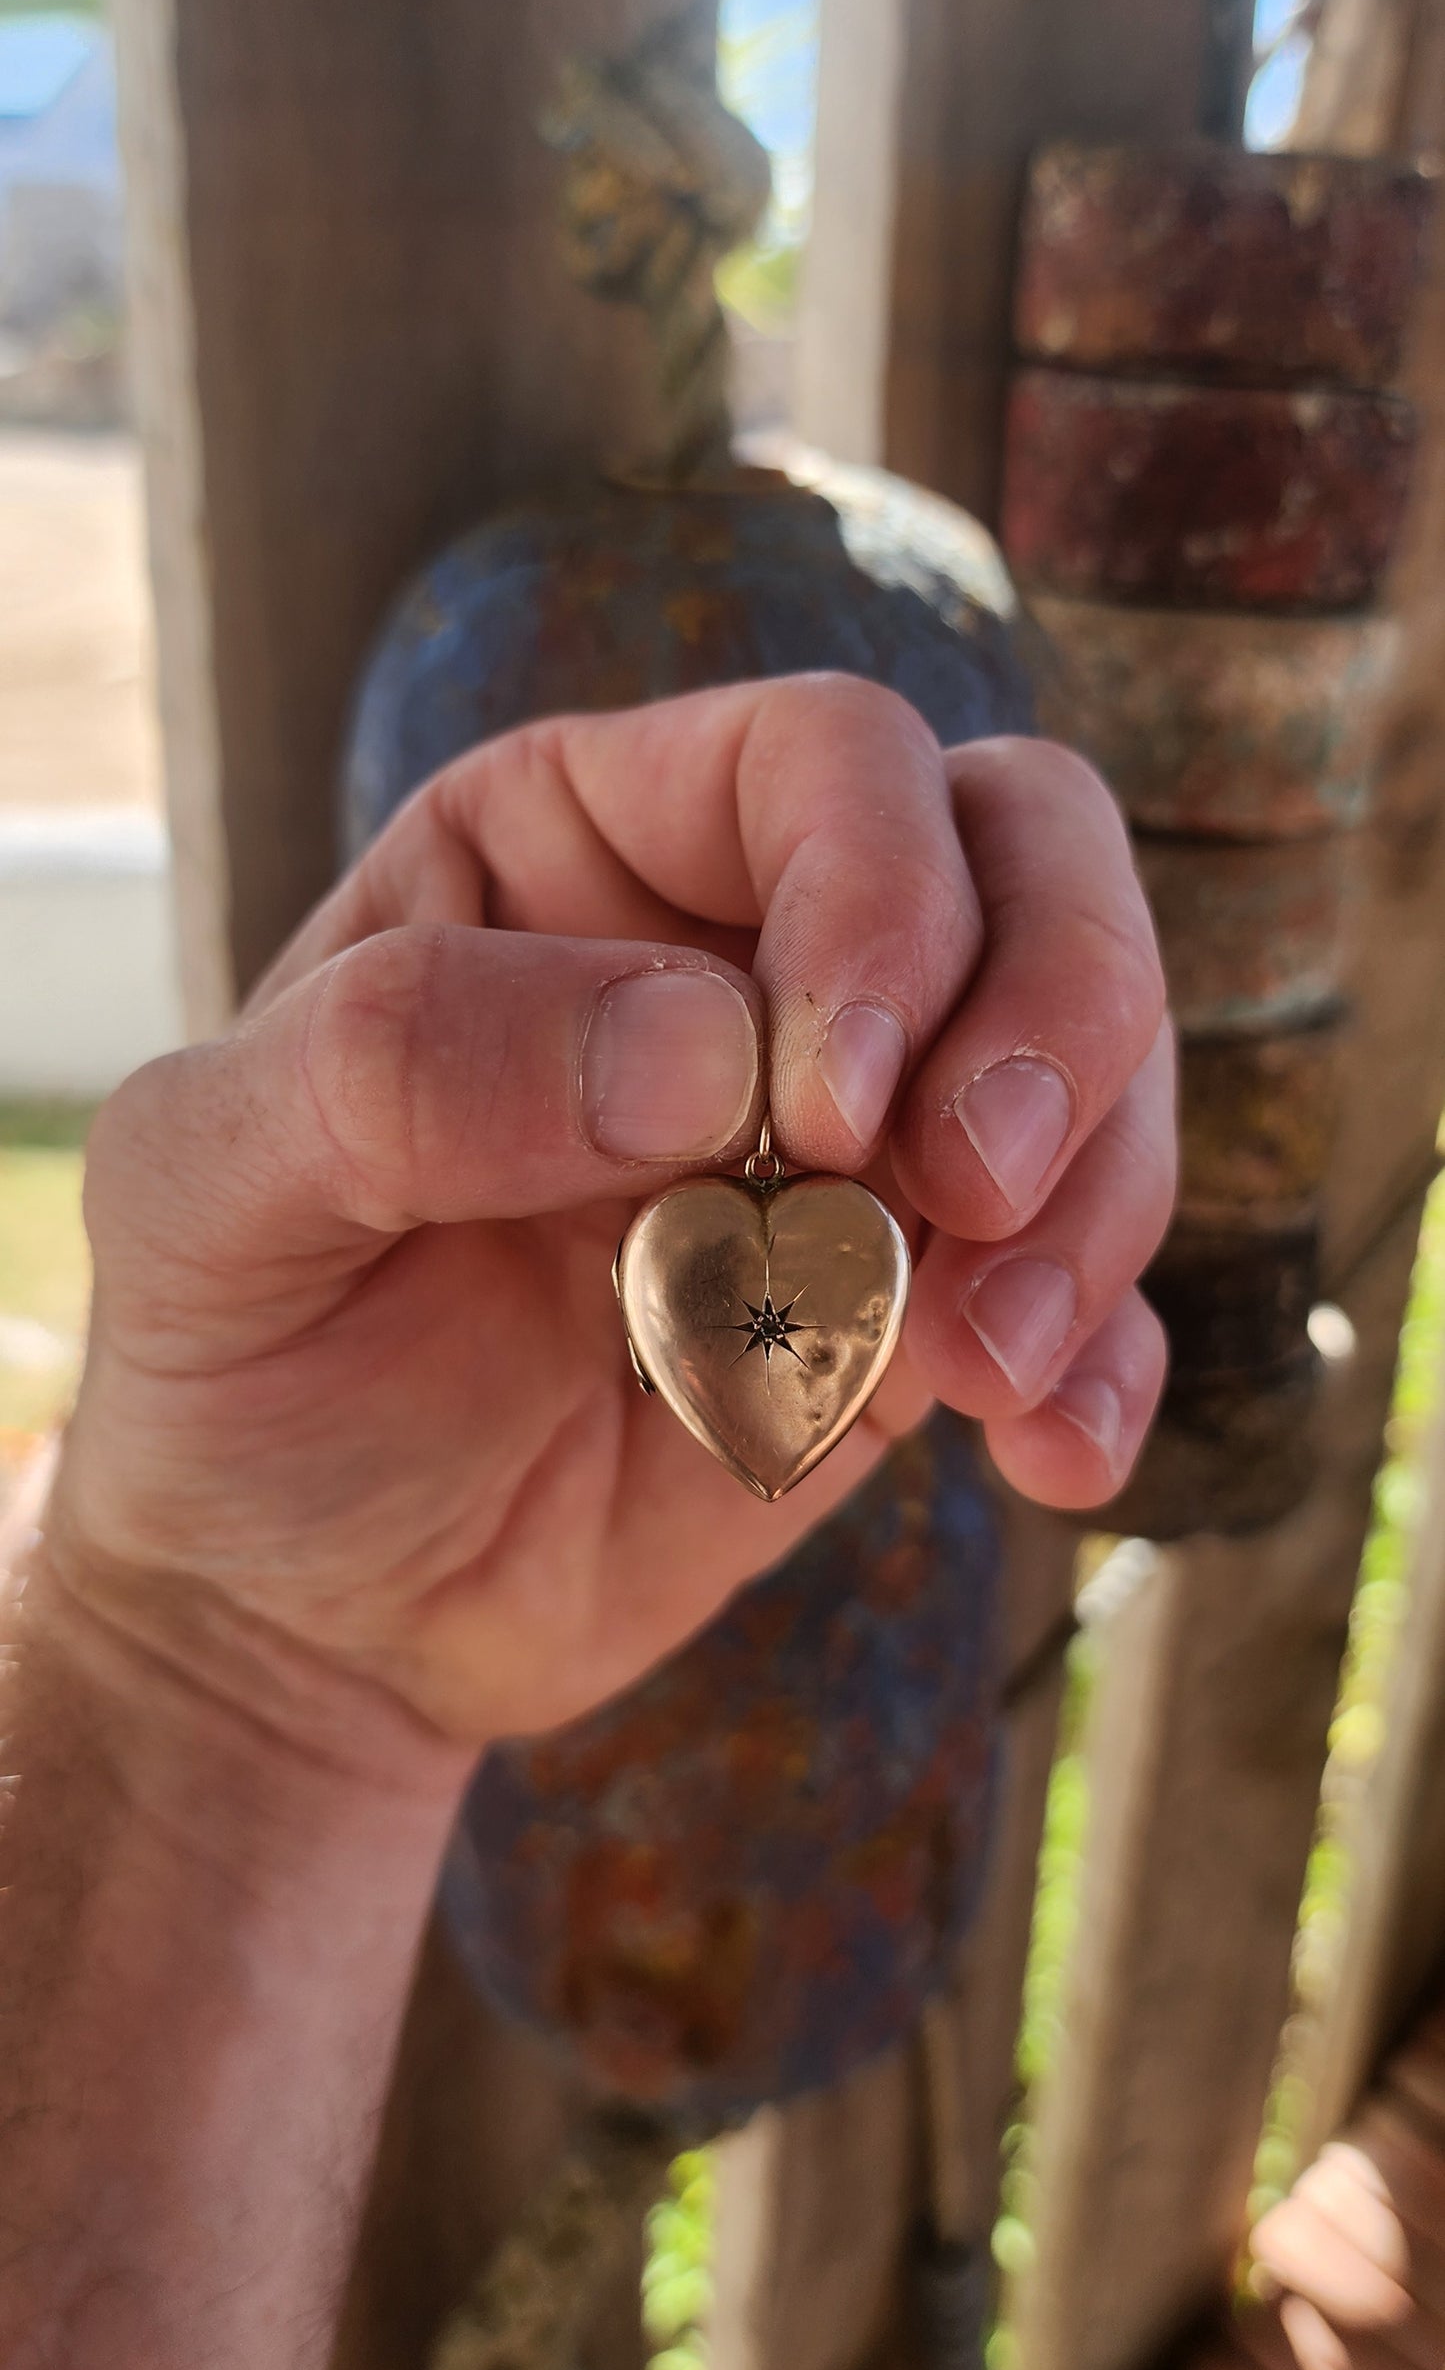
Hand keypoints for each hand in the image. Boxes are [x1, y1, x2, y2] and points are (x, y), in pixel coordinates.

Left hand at [50, 677, 1170, 1754]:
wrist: (294, 1608)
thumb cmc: (233, 1352)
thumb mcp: (211, 1183)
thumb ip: (402, 1066)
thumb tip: (707, 1045)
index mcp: (577, 845)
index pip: (825, 761)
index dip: (877, 899)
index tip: (828, 1106)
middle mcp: (748, 953)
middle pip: (1027, 856)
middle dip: (1058, 1011)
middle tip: (972, 1188)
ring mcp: (856, 1139)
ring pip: (1093, 1071)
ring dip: (1085, 1210)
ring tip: (972, 1373)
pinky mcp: (913, 1311)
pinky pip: (1087, 1294)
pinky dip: (1109, 1363)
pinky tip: (1051, 1457)